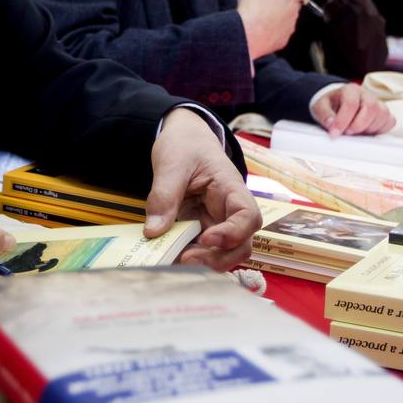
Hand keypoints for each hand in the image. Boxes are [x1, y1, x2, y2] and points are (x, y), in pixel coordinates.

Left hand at [144, 109, 258, 269]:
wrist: (183, 138)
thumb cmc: (186, 145)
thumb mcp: (172, 163)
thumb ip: (164, 195)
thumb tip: (154, 231)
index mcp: (231, 188)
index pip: (248, 217)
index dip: (233, 234)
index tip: (206, 239)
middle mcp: (229, 211)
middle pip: (240, 245)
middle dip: (217, 259)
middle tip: (184, 259)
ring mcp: (216, 223)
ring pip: (222, 254)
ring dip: (201, 263)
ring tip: (172, 260)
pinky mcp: (200, 230)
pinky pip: (199, 251)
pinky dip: (186, 258)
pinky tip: (167, 257)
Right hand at [237, 0, 311, 58]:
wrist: (244, 37)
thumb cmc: (250, 9)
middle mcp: (293, 11)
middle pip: (296, 0)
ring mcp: (289, 27)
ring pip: (290, 15)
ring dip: (282, 10)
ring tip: (265, 10)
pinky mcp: (283, 40)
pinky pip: (283, 30)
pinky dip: (276, 26)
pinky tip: (263, 25)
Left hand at [310, 83, 394, 135]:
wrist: (337, 102)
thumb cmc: (330, 104)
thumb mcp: (320, 107)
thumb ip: (325, 115)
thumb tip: (332, 125)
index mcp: (350, 90)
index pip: (351, 104)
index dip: (343, 121)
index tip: (335, 133)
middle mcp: (366, 94)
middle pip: (371, 108)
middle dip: (358, 125)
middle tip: (347, 132)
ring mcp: (377, 103)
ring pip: (382, 115)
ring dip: (368, 128)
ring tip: (355, 131)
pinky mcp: (384, 113)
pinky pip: (390, 121)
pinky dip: (380, 129)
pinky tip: (367, 131)